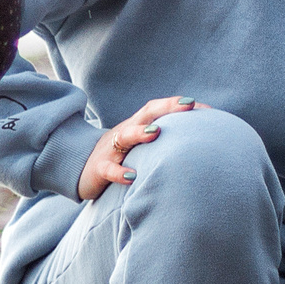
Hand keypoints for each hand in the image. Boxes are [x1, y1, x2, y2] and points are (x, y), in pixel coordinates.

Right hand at [79, 96, 194, 200]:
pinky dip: (119, 172)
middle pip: (146, 114)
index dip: (179, 106)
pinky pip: (108, 169)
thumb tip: (197, 145)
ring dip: (141, 133)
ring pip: (125, 136)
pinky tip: (132, 177)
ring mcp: (111, 149)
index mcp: (137, 126)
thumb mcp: (138, 146)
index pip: (159, 109)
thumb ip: (161, 142)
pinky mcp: (99, 168)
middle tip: (189, 106)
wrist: (79, 168)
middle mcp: (125, 132)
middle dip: (167, 108)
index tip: (205, 107)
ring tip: (157, 133)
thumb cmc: (119, 158)